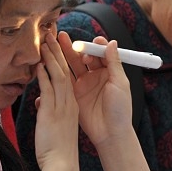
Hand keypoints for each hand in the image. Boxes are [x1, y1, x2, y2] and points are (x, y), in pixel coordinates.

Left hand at [33, 33, 78, 170]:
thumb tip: (40, 102)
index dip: (62, 58)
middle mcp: (69, 100)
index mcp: (71, 103)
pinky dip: (43, 74)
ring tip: (45, 40)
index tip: (56, 44)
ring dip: (51, 56)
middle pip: (65, 69)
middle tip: (52, 33)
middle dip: (58, 50)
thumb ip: (48, 110)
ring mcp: (62, 105)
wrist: (61, 163)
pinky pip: (49, 87)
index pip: (68, 74)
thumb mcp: (55, 124)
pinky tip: (38, 63)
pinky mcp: (53, 111)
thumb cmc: (58, 147)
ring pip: (58, 74)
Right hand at [57, 32, 132, 149]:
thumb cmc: (120, 109)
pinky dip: (58, 69)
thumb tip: (111, 42)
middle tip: (65, 38)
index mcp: (109, 71)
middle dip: (75, 46)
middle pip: (83, 56)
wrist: (110, 133)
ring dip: (64, 53)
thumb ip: (114, 62)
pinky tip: (51, 60)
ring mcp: (84, 84)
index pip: (100, 53)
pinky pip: (64, 79)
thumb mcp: (120, 83)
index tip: (93, 42)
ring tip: (54, 42)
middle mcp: (95, 76)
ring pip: (72, 65)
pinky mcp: (73, 94)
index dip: (95, 46)